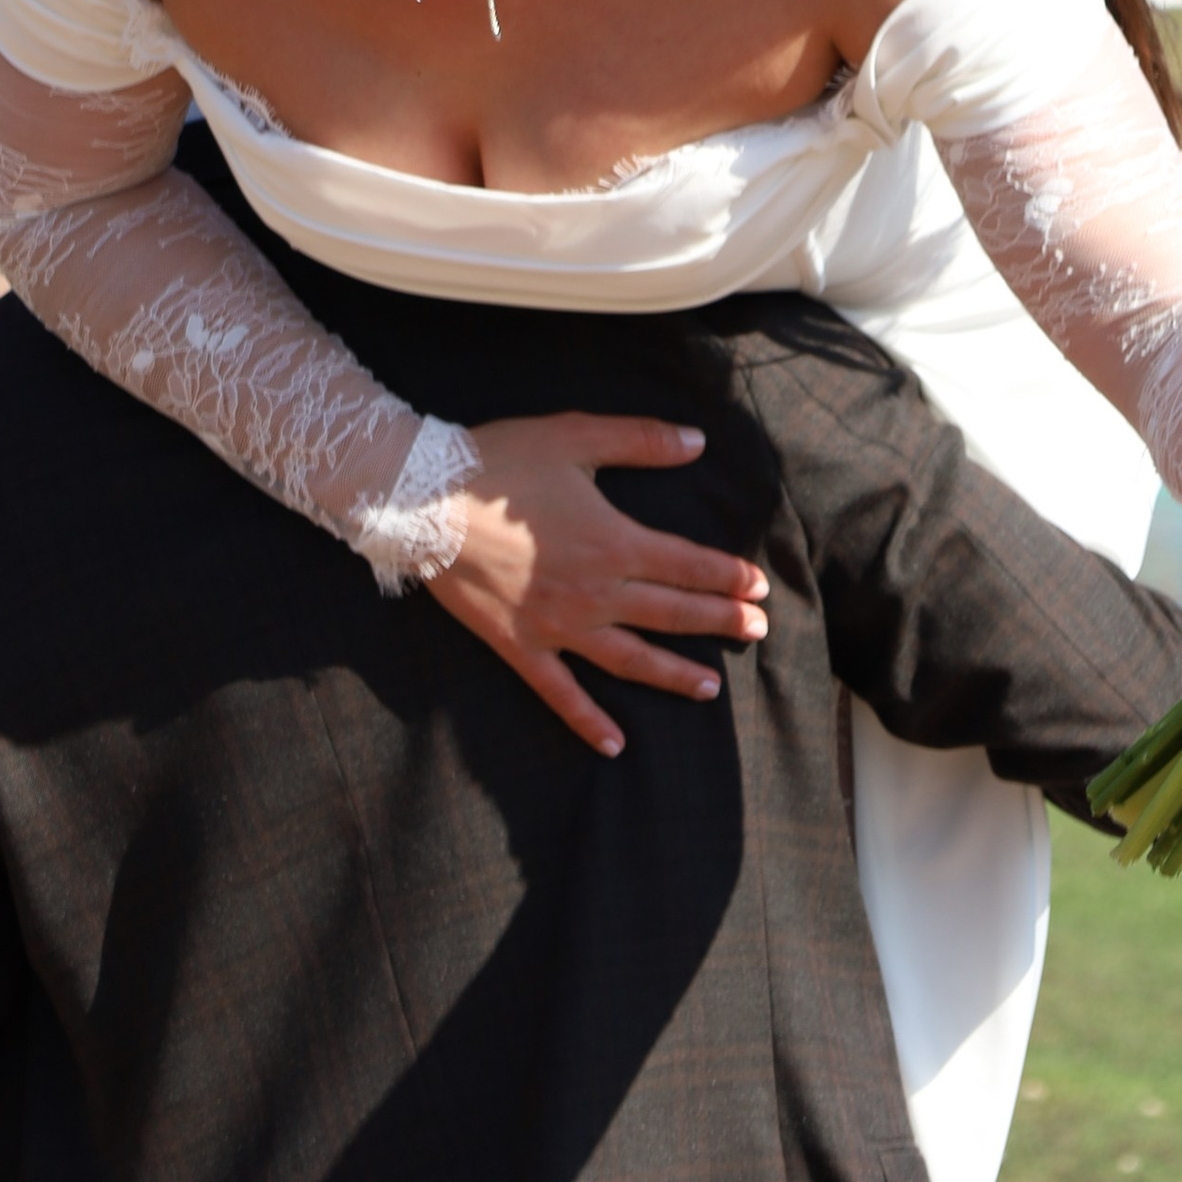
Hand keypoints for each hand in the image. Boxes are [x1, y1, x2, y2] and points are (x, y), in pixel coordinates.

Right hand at [433, 414, 769, 757]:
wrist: (423, 500)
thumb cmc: (501, 462)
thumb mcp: (575, 436)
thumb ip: (641, 440)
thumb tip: (698, 441)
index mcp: (616, 542)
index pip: (689, 565)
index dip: (728, 577)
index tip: (759, 588)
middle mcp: (597, 592)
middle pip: (673, 614)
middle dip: (720, 623)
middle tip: (758, 633)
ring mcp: (559, 626)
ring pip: (631, 660)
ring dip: (674, 675)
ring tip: (711, 689)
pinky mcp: (521, 646)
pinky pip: (562, 693)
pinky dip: (589, 721)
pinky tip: (614, 744)